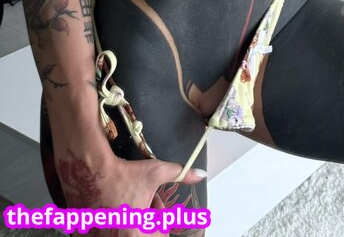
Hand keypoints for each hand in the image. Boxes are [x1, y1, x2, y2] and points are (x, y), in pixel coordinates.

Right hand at [59, 153, 205, 236]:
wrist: (91, 170)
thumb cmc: (125, 173)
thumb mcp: (155, 172)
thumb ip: (180, 174)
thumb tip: (200, 174)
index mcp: (136, 233)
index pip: (158, 236)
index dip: (159, 219)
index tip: (154, 204)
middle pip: (140, 233)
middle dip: (144, 220)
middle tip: (140, 201)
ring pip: (122, 233)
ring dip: (127, 222)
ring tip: (125, 204)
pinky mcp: (85, 234)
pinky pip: (104, 233)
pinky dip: (110, 224)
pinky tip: (111, 207)